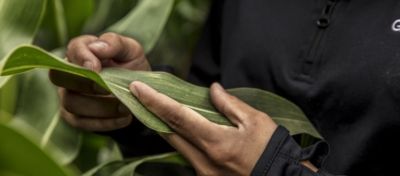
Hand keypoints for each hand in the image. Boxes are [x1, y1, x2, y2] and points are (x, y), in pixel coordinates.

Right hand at [50, 32, 149, 130]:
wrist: (139, 92)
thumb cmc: (131, 65)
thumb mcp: (131, 50)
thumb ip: (115, 43)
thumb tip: (96, 48)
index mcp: (82, 50)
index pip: (72, 49)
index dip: (82, 58)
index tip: (98, 67)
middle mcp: (68, 72)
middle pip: (59, 77)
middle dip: (85, 84)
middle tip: (109, 90)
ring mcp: (68, 95)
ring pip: (71, 103)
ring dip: (100, 107)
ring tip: (125, 107)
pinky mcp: (75, 116)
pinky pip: (82, 122)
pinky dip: (104, 122)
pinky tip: (124, 118)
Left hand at [129, 81, 277, 175]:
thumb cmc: (271, 150)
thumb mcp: (255, 122)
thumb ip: (229, 105)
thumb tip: (212, 90)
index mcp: (216, 142)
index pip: (177, 117)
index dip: (155, 101)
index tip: (138, 88)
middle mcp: (203, 160)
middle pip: (168, 132)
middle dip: (149, 111)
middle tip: (138, 94)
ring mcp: (202, 171)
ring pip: (174, 143)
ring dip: (162, 124)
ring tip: (153, 105)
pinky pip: (185, 153)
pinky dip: (178, 136)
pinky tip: (178, 125)